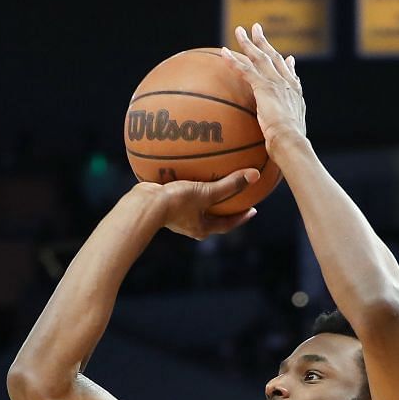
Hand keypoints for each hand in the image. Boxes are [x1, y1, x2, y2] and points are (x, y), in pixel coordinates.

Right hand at [142, 170, 259, 238]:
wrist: (144, 205)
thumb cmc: (176, 203)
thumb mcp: (206, 192)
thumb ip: (230, 184)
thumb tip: (255, 175)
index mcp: (202, 228)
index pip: (228, 224)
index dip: (242, 217)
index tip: (252, 210)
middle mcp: (191, 225)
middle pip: (214, 216)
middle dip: (225, 207)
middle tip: (236, 197)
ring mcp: (177, 217)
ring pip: (197, 206)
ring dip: (206, 197)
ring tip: (213, 182)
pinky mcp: (166, 205)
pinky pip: (183, 194)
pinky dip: (189, 185)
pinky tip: (189, 171)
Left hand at [223, 24, 305, 149]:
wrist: (291, 141)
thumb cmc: (291, 144)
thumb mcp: (293, 132)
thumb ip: (289, 126)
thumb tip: (287, 134)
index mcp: (295, 93)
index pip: (289, 74)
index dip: (286, 64)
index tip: (287, 58)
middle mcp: (287, 84)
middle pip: (273, 57)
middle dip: (264, 42)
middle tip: (256, 28)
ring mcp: (276, 83)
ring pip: (259, 58)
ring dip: (248, 43)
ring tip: (238, 31)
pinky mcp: (264, 88)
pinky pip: (246, 71)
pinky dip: (234, 61)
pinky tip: (223, 53)